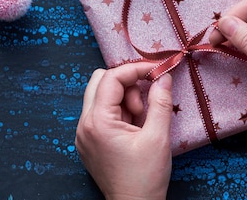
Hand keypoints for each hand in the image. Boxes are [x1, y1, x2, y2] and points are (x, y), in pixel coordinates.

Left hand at [75, 62, 172, 199]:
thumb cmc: (145, 177)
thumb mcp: (158, 138)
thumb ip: (160, 102)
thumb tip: (163, 77)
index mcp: (97, 122)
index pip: (111, 78)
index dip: (136, 70)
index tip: (157, 72)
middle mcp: (84, 125)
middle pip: (99, 81)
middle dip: (126, 84)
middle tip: (144, 103)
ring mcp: (83, 134)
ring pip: (100, 96)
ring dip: (123, 98)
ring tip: (140, 120)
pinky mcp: (88, 141)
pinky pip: (100, 113)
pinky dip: (118, 111)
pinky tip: (133, 128)